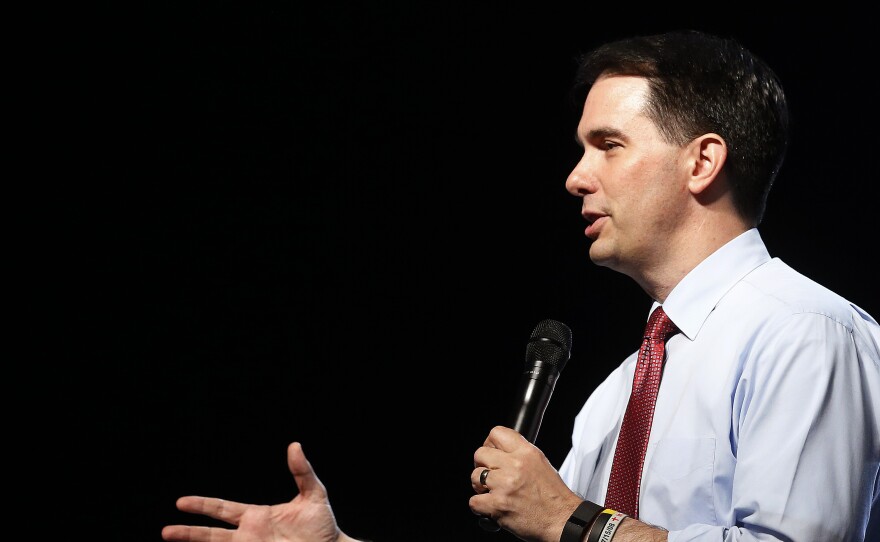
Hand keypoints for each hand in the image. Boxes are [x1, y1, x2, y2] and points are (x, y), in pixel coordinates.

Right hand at [162, 442, 359, 541]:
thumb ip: (302, 472)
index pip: (223, 509)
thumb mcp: (314, 495)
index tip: (181, 503)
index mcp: (257, 516)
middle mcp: (249, 534)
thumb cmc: (323, 526)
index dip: (203, 505)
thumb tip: (295, 446)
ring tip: (172, 540)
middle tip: (166, 531)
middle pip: (212, 534)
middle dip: (190, 532)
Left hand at [470, 426, 581, 541]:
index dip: (489, 443)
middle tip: (490, 476)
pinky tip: (492, 507)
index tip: (491, 453)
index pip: (497, 433)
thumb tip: (499, 452)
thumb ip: (520, 455)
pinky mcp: (497, 505)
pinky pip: (474, 501)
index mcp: (526, 453)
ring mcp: (504, 485)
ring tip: (493, 493)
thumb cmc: (554, 497)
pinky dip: (480, 507)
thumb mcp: (541, 464)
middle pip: (480, 453)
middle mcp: (515, 466)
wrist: (563, 521)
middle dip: (481, 465)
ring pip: (474, 477)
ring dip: (480, 487)